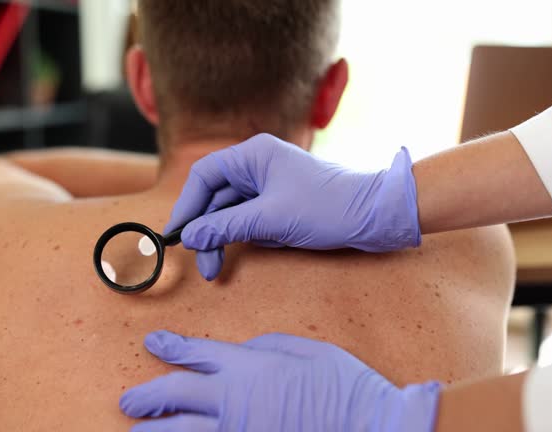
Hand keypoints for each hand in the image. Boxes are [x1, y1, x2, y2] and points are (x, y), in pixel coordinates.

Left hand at [120, 331, 440, 431]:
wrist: (371, 427)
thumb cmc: (344, 387)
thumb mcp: (308, 350)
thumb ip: (267, 346)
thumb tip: (241, 351)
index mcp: (250, 367)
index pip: (196, 353)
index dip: (170, 346)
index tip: (152, 342)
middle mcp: (234, 402)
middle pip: (176, 396)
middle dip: (147, 397)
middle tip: (128, 402)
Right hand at [165, 133, 420, 279]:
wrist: (374, 216)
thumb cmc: (328, 207)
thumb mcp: (270, 219)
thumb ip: (225, 227)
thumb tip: (190, 237)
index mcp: (254, 155)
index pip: (205, 175)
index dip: (186, 205)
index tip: (176, 235)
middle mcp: (258, 166)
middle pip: (215, 197)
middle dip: (205, 231)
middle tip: (201, 263)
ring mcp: (270, 186)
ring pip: (231, 213)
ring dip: (223, 239)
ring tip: (216, 270)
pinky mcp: (281, 204)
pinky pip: (251, 221)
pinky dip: (246, 238)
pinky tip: (253, 251)